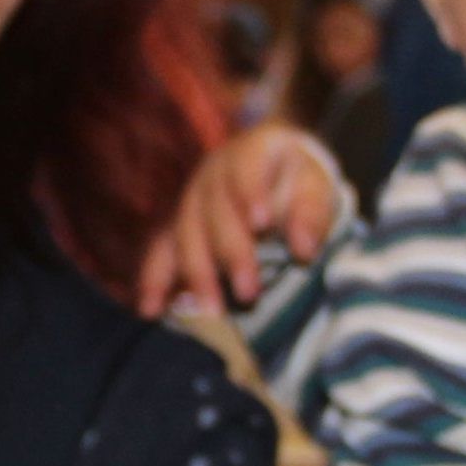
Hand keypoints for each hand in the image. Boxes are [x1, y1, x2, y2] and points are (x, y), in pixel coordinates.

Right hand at [140, 128, 347, 314]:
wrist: (270, 165)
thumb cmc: (297, 180)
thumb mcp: (315, 186)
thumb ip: (311, 214)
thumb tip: (303, 250)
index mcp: (248, 153)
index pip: (246, 170)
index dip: (251, 194)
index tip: (261, 224)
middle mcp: (212, 174)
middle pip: (215, 213)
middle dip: (231, 254)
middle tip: (249, 293)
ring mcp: (189, 200)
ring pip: (185, 235)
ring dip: (196, 275)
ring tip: (209, 312)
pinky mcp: (176, 227)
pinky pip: (160, 253)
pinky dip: (155, 282)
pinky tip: (151, 310)